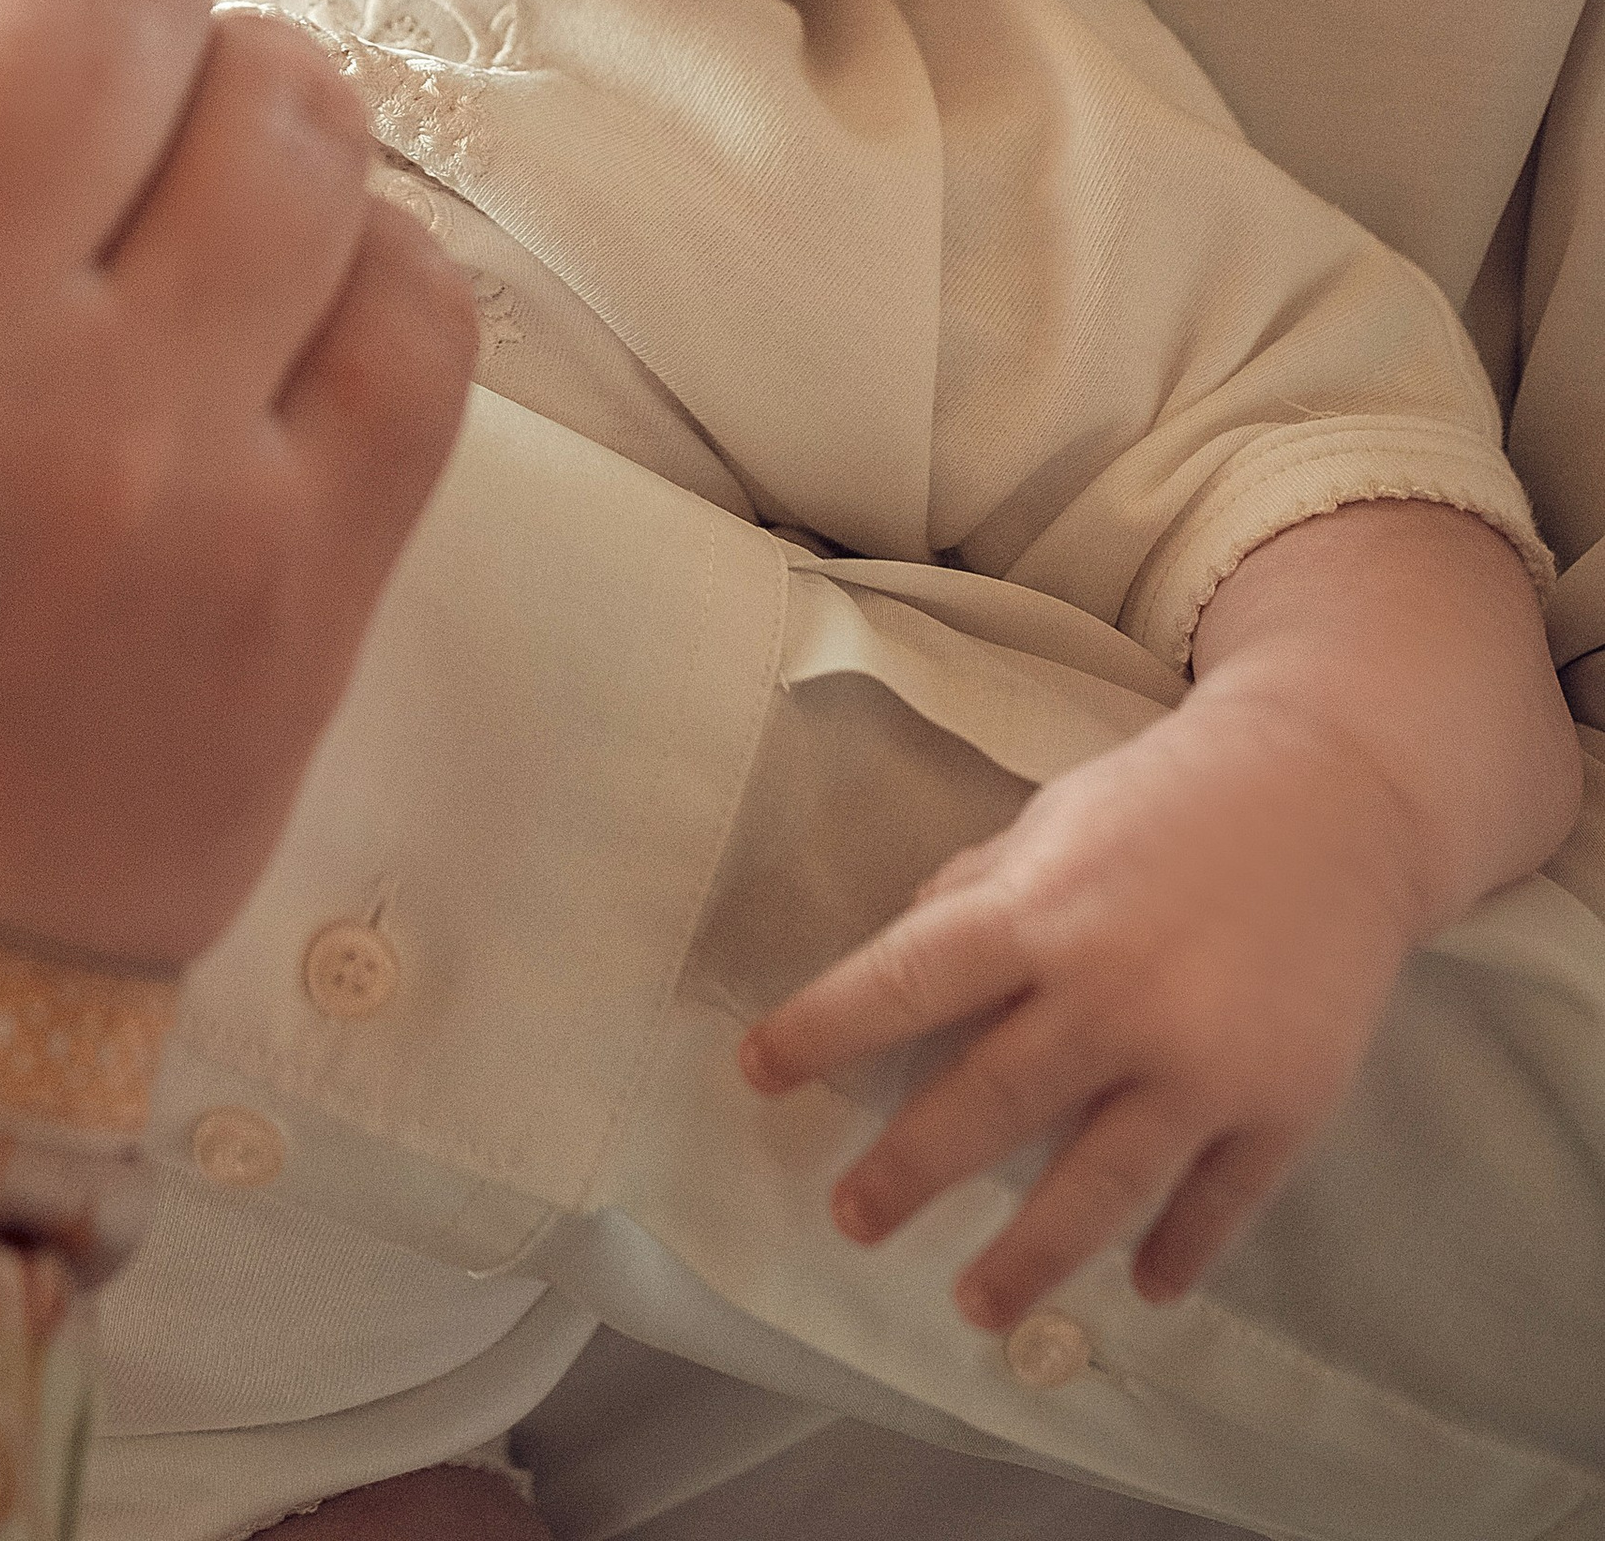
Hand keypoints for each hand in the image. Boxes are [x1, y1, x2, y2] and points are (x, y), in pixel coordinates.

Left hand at [739, 689, 1422, 1329]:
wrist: (1340, 791)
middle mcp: (1113, 993)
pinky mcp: (1283, 1105)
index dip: (823, 1029)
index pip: (906, 981)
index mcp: (1042, 909)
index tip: (755, 1074)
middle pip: (988, 1107)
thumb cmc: (1175, 798)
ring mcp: (1202, 1061)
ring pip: (1096, 1188)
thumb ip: (981, 890)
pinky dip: (1177, 1253)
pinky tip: (1140, 1285)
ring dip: (1029, 1257)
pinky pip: (1217, 1206)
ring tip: (973, 1303)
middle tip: (851, 1219)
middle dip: (907, 1173)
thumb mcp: (1056, 818)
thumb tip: (905, 944)